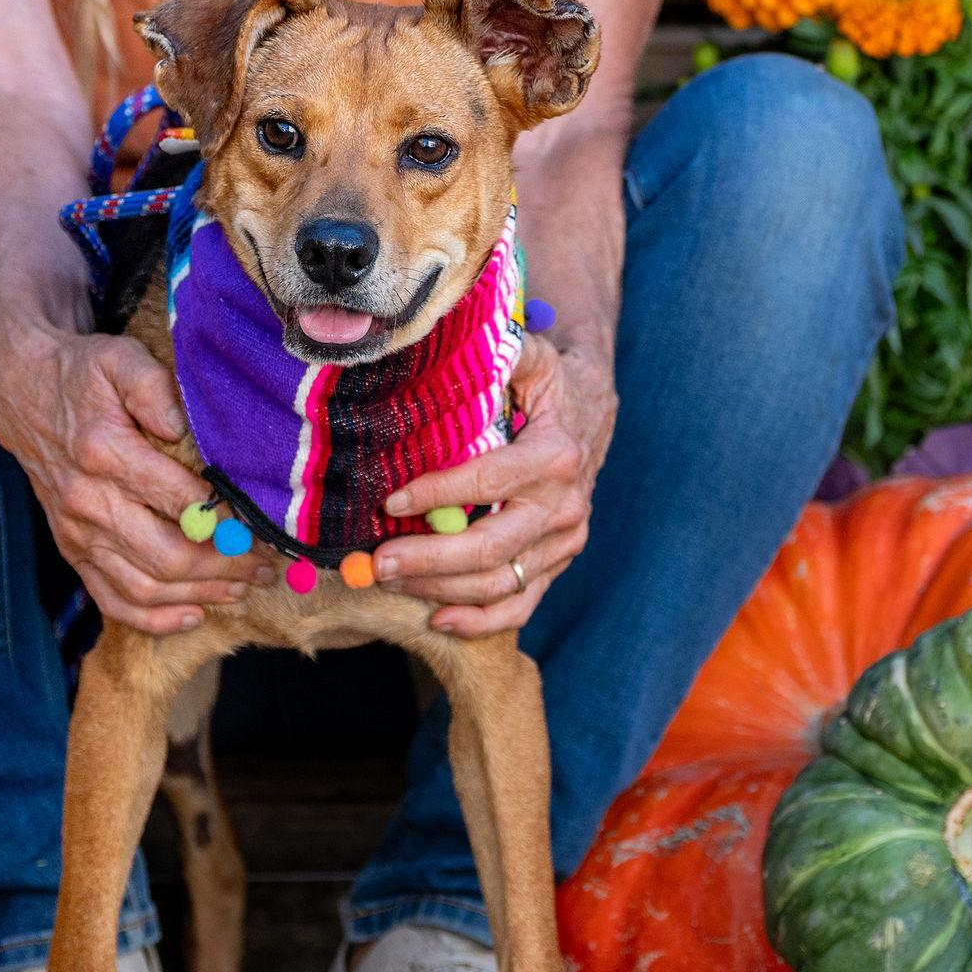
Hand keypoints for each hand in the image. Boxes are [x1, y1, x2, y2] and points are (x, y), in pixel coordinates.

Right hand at [0, 327, 260, 634]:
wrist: (23, 395)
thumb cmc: (83, 376)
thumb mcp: (119, 359)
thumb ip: (153, 388)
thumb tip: (182, 427)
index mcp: (104, 452)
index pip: (179, 501)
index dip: (227, 521)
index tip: (264, 526)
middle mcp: (87, 501)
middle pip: (166, 556)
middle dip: (224, 568)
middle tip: (264, 565)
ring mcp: (76, 533)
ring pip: (143, 587)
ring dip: (199, 595)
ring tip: (241, 588)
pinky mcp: (71, 550)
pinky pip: (110, 600)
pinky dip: (153, 619)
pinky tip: (193, 614)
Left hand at [370, 336, 616, 638]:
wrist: (592, 412)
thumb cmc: (547, 384)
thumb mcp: (529, 357)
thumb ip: (497, 356)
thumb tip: (443, 350)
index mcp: (556, 455)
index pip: (489, 482)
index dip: (438, 494)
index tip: (390, 500)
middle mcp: (565, 505)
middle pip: (493, 545)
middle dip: (431, 558)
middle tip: (379, 562)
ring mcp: (565, 541)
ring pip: (501, 582)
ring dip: (441, 590)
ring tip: (389, 581)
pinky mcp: (558, 564)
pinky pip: (521, 604)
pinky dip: (480, 621)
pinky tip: (437, 620)